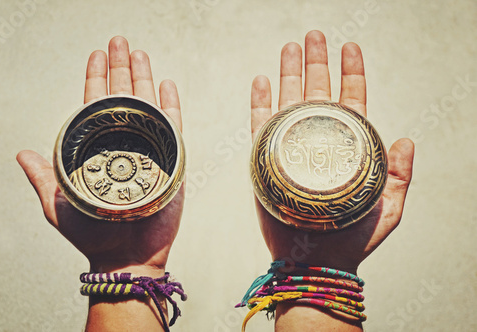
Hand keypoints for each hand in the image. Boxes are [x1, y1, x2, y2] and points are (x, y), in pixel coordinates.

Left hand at [17, 36, 183, 276]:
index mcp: (98, 149)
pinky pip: (171, 128)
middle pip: (122, 98)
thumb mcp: (58, 204)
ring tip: (139, 54)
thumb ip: (43, 177)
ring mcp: (149, 150)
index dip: (95, 78)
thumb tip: (22, 154)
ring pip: (146, 106)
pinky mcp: (170, 161)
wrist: (126, 256)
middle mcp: (124, 145)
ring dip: (143, 79)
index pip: (96, 105)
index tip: (97, 53)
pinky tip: (165, 85)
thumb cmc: (92, 234)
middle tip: (119, 41)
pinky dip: (169, 106)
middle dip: (120, 68)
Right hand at [251, 30, 414, 273]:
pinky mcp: (267, 161)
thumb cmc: (352, 239)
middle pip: (318, 93)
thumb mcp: (388, 207)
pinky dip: (260, 102)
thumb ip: (400, 174)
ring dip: (289, 74)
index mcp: (348, 147)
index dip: (351, 72)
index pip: (351, 100)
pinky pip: (261, 125)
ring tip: (289, 48)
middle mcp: (319, 142)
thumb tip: (407, 137)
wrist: (315, 262)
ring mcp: (291, 149)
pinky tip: (261, 81)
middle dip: (317, 62)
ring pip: (289, 102)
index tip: (349, 46)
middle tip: (313, 35)